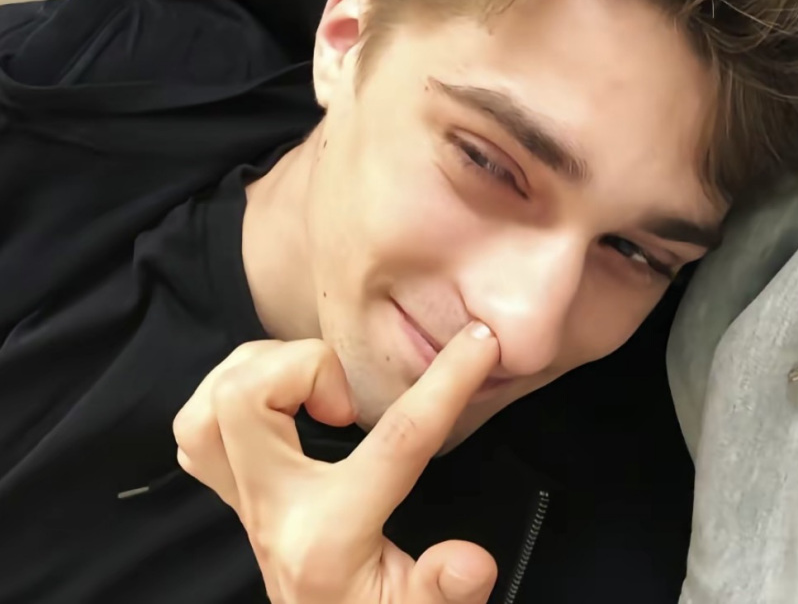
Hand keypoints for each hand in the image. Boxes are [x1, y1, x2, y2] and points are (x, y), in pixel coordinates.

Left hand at [173, 323, 500, 603]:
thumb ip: (445, 592)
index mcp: (331, 536)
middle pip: (244, 399)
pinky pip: (198, 421)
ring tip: (316, 389)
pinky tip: (282, 401)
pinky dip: (234, 390)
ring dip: (263, 372)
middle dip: (306, 367)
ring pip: (209, 403)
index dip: (447, 381)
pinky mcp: (230, 490)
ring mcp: (242, 498)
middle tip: (349, 400)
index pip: (397, 440)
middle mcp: (273, 509)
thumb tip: (473, 559)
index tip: (480, 339)